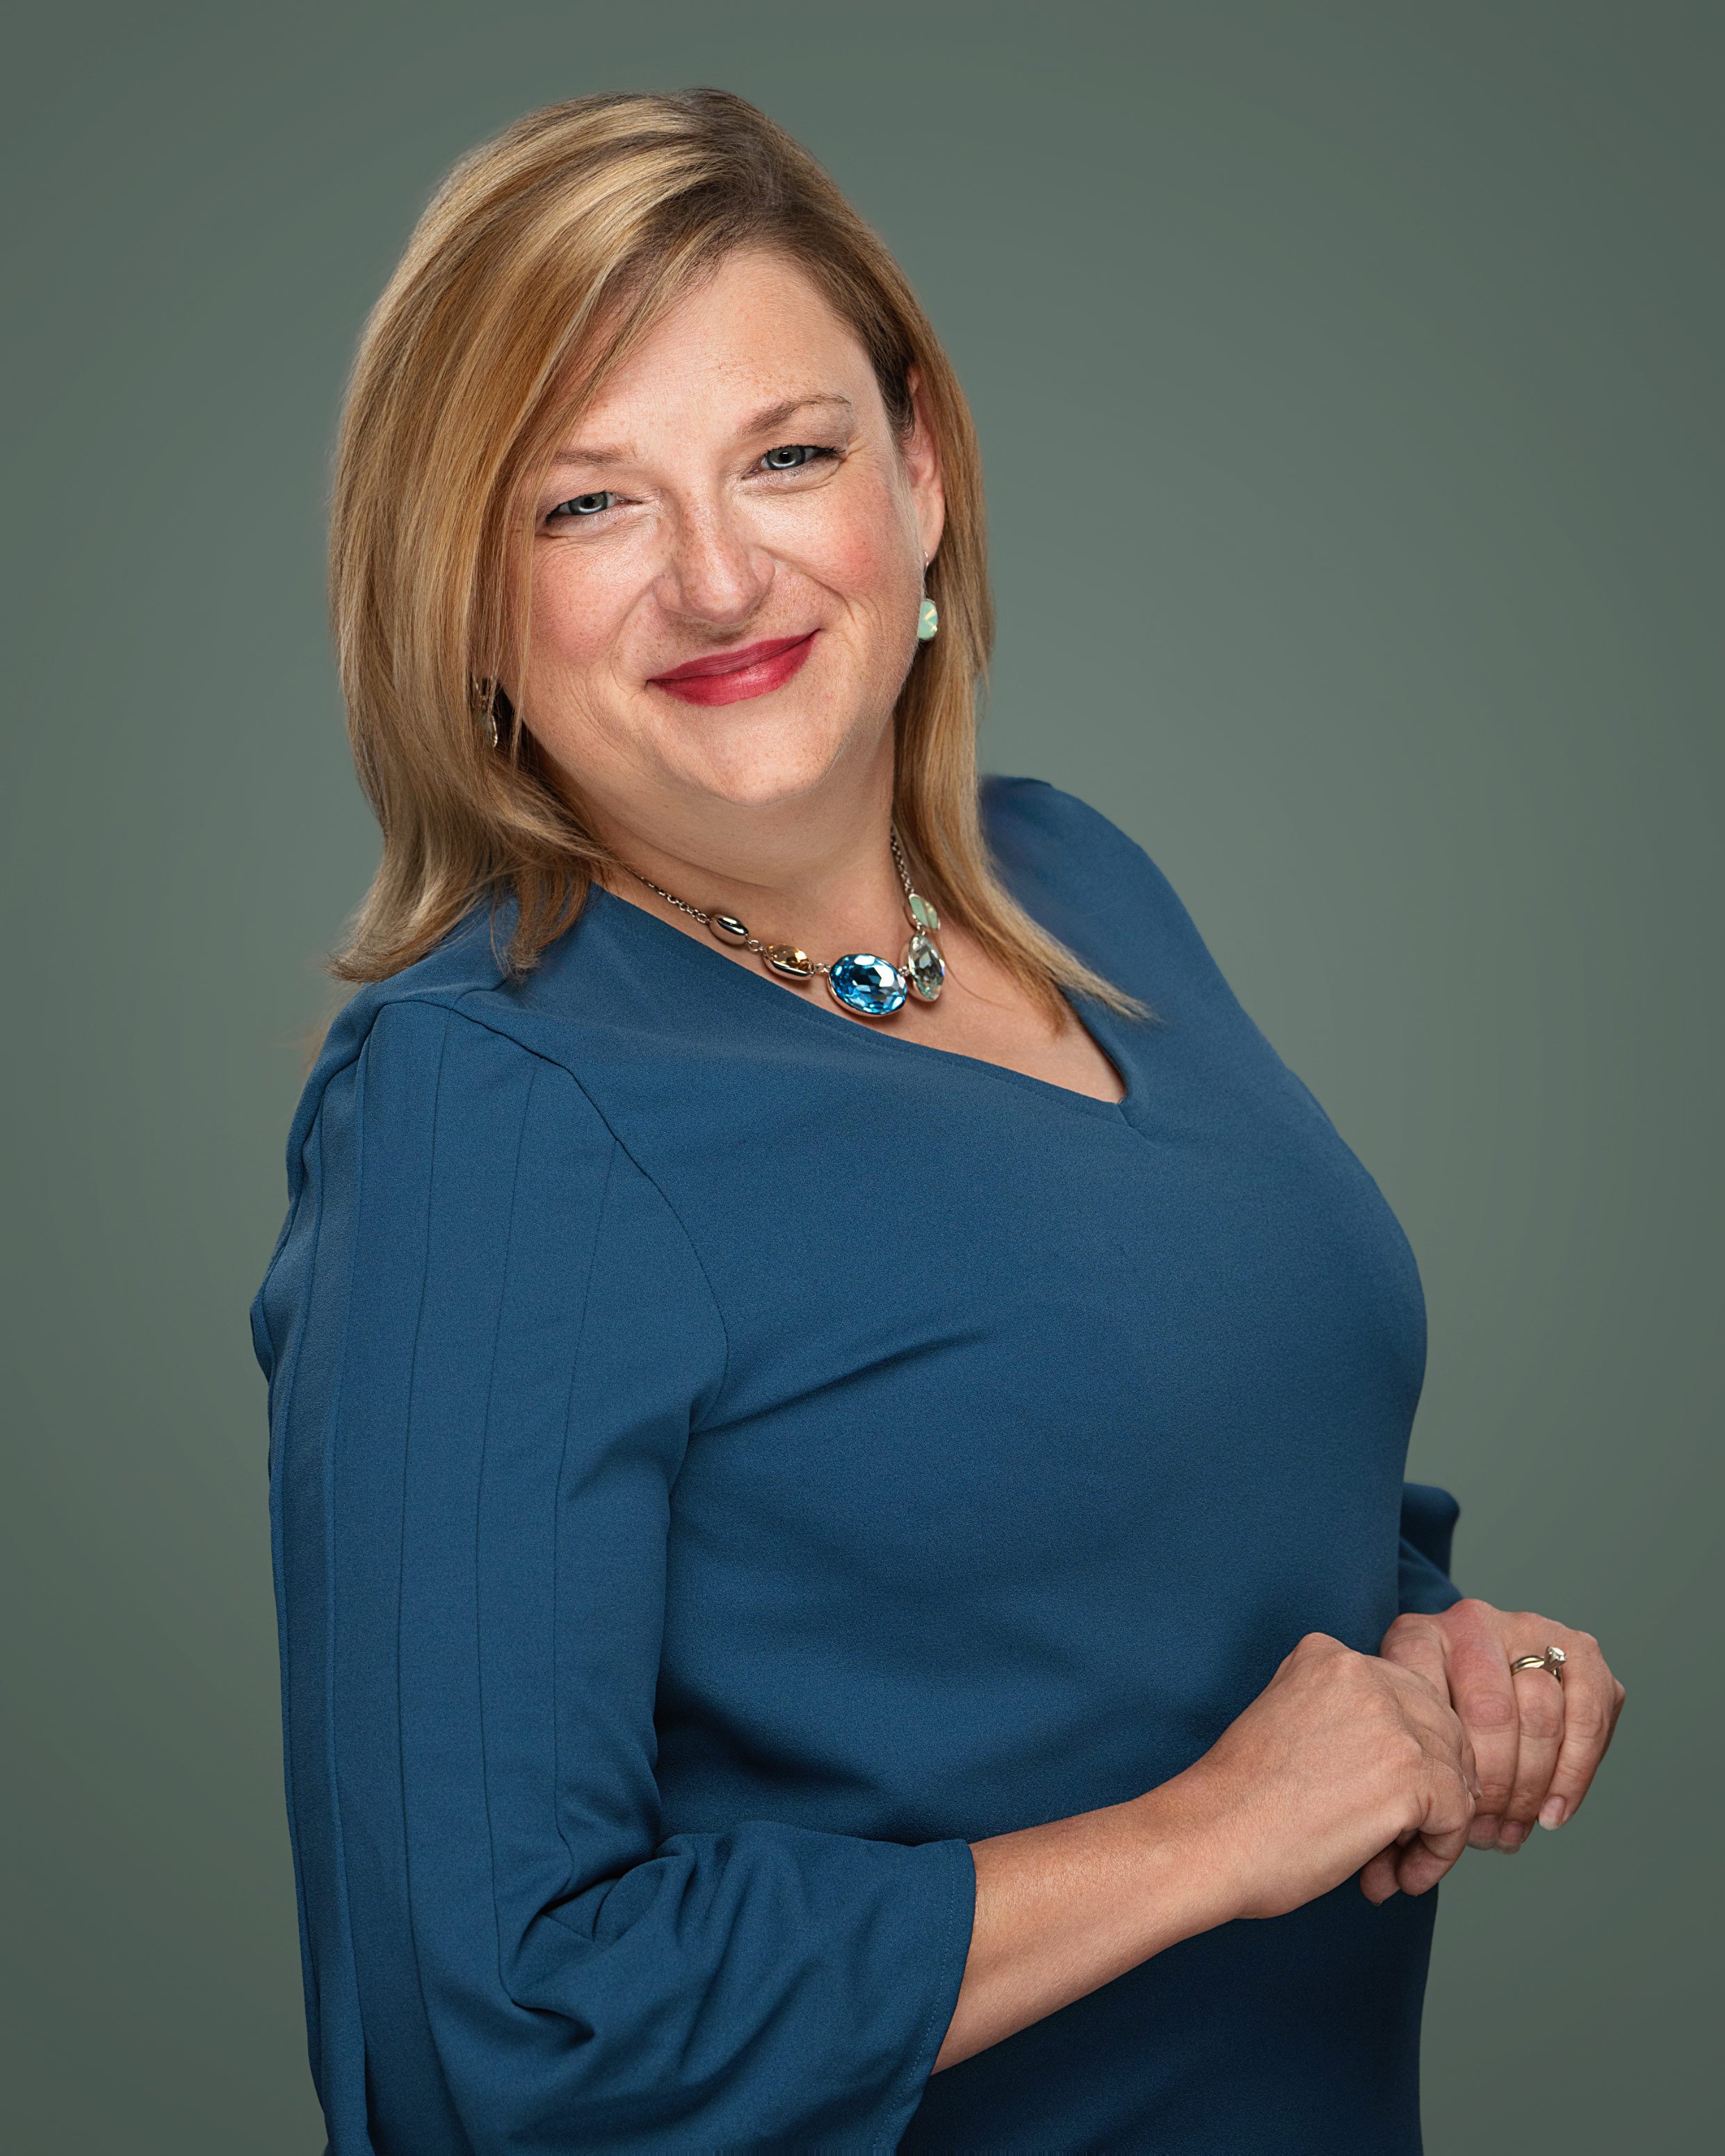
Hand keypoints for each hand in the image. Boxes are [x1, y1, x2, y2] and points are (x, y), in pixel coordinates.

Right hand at [1177, 1632, 1478, 1917]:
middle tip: (1392, 1843)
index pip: (1407, 1698)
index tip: (1372, 1800)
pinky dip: (1437, 1855)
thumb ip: (1347, 1721)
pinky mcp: (1410, 1773)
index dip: (1403, 1756)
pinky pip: (1458, 1815)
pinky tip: (1397, 1879)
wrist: (1209, 1838)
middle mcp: (1364, 1673)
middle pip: (1442, 1731)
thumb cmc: (1241, 1802)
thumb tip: (1423, 1764)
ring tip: (1388, 1868)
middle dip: (1428, 1792)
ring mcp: (1391, 1720)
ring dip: (1431, 1830)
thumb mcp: (1291, 1722)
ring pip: (1455, 1774)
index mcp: (1328, 1654)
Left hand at [1378, 1599, 1624, 1857]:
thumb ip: (1389, 1795)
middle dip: (1492, 1788)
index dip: (1440, 1776)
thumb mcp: (1391, 1744)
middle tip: (1482, 1836)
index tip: (1435, 1820)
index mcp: (1415, 1635)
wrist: (1454, 1678)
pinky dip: (1574, 1773)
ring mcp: (1528, 1628)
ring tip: (1510, 1833)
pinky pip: (1589, 1715)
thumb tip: (1384, 1883)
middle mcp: (1470, 1621)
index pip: (1431, 1707)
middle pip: (1493, 1714)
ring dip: (1531, 1788)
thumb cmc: (1414, 1729)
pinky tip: (1552, 1814)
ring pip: (1543, 1715)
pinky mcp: (1580, 1651)